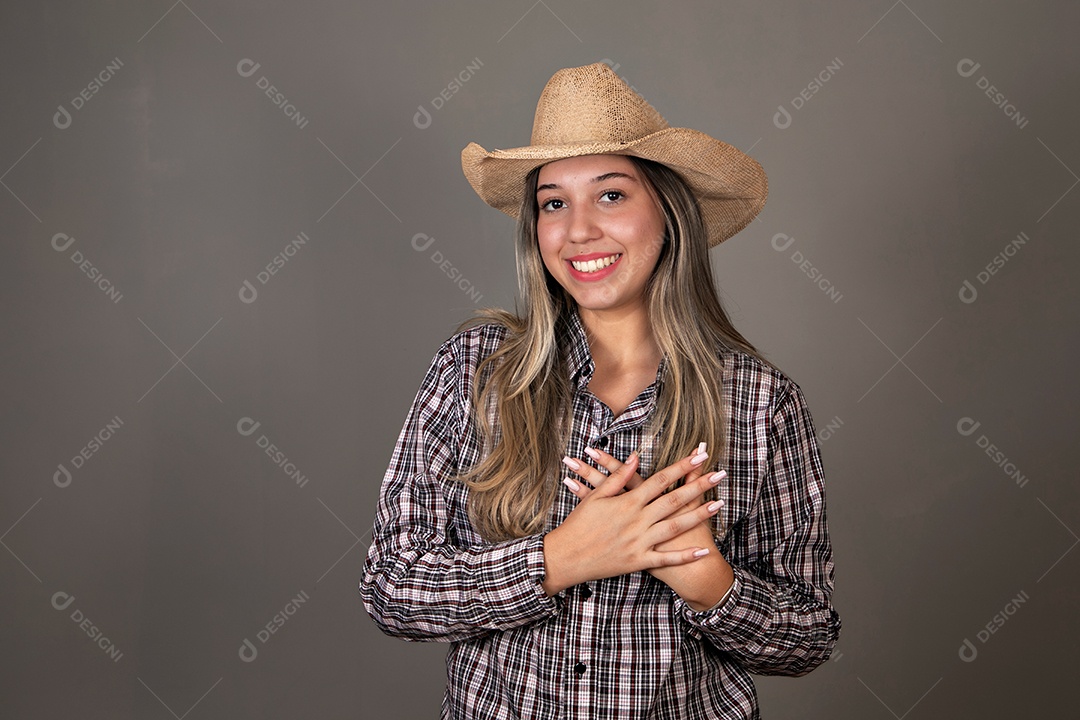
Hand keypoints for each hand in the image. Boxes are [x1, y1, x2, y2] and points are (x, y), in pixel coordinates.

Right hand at [541, 447, 723, 596]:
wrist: (566, 557)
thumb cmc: (578, 524)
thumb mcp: (596, 497)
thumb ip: (618, 476)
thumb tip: (637, 457)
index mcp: (628, 502)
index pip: (661, 479)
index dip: (682, 466)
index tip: (700, 455)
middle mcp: (638, 520)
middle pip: (675, 500)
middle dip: (700, 486)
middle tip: (721, 475)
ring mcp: (640, 542)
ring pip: (676, 527)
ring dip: (699, 516)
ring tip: (719, 505)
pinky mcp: (639, 561)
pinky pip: (667, 559)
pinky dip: (686, 556)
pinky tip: (703, 550)